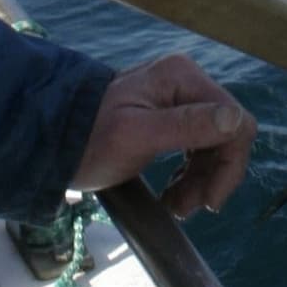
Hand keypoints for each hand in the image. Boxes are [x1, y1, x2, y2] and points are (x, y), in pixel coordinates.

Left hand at [71, 54, 257, 219]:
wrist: (51, 141)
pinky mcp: (168, 116)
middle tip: (189, 209)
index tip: (210, 202)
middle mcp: (185, 81)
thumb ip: (187, 126)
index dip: (230, 164)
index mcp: (182, 78)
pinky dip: (190, 175)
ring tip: (177, 206)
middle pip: (227, 134)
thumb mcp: (136, 136)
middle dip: (212, 176)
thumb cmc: (90, 139)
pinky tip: (174, 195)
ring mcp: (176, 98)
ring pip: (213, 145)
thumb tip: (236, 120)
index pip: (235, 121)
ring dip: (201, 180)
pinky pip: (195, 147)